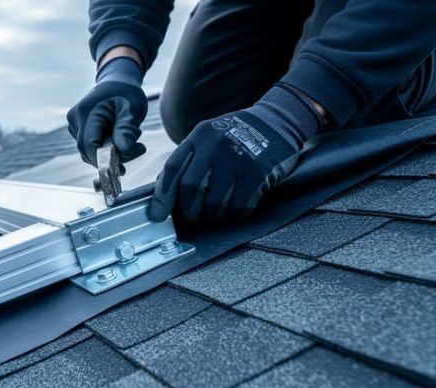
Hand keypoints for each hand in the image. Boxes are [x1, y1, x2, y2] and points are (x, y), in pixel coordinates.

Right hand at [67, 58, 147, 166]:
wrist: (117, 82)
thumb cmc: (126, 93)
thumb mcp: (132, 109)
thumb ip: (126, 129)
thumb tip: (123, 152)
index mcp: (87, 111)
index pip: (88, 145)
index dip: (103, 161)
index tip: (122, 169)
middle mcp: (75, 119)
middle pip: (88, 151)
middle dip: (112, 157)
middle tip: (137, 149)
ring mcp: (74, 125)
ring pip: (90, 152)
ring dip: (111, 153)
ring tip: (130, 137)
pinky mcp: (77, 130)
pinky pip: (91, 148)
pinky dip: (107, 149)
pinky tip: (119, 137)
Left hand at [150, 85, 323, 222]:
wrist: (278, 122)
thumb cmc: (238, 135)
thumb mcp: (210, 137)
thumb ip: (189, 159)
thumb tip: (164, 190)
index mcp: (199, 135)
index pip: (173, 168)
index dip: (162, 196)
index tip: (157, 215)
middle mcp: (216, 145)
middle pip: (190, 189)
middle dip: (189, 210)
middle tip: (194, 217)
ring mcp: (237, 157)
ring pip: (213, 202)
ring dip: (212, 216)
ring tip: (215, 214)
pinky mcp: (258, 172)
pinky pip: (238, 205)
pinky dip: (233, 215)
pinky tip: (235, 210)